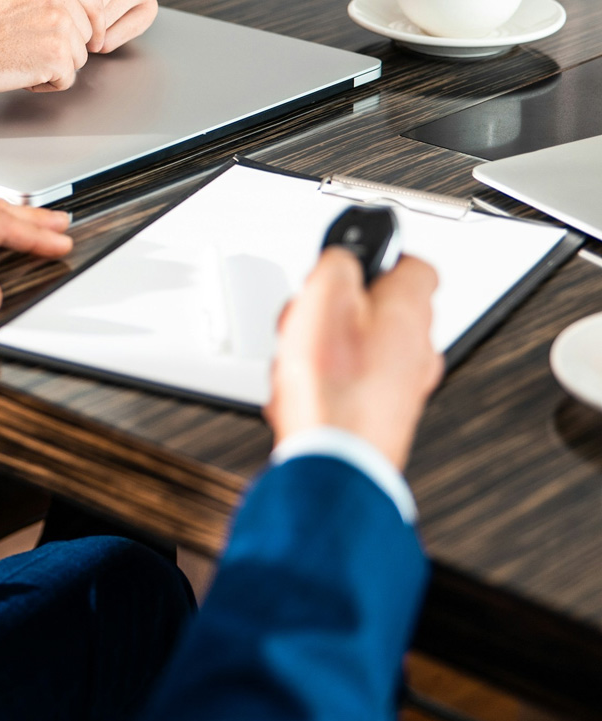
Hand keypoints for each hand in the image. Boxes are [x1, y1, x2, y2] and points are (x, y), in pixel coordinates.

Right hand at [0, 0, 106, 98]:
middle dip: (64, 47)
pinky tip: (18, 71)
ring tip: (18, 56)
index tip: (81, 38)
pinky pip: (67, 80)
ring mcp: (61, 24)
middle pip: (87, 32)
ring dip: (53, 66)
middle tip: (24, 46)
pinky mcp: (57, 56)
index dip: (89, 25)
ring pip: (79, 57)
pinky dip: (45, 85)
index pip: (94, 1)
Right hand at [264, 249, 441, 471]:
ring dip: (328, 347)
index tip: (350, 264)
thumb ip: (337, 263)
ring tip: (301, 359)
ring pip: (364, 347)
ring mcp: (405, 385)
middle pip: (380, 309)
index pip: (414, 264)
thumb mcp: (324, 296)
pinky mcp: (385, 416)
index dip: (378, 260)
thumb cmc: (334, 387)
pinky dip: (330, 382)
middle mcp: (419, 347)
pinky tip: (305, 391)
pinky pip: (356, 383)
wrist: (334, 462)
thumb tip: (341, 258)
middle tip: (313, 316)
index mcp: (410, 309)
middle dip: (339, 309)